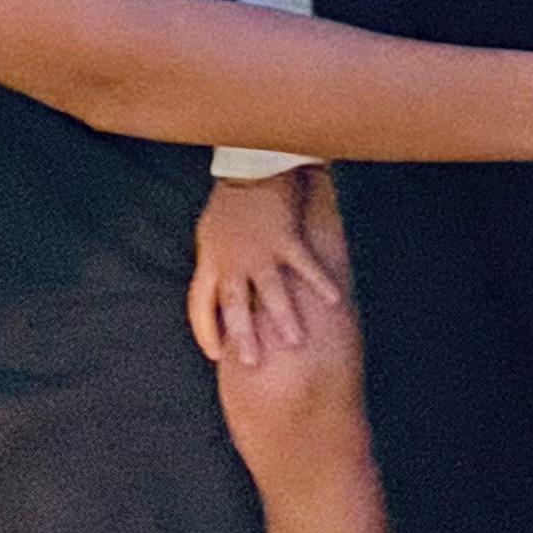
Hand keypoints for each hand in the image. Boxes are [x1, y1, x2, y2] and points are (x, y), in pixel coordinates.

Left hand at [189, 171, 345, 366]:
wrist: (249, 168)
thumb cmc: (228, 205)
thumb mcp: (208, 237)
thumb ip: (213, 268)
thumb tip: (218, 297)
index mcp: (210, 263)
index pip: (200, 306)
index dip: (205, 332)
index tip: (216, 354)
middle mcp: (233, 262)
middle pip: (235, 306)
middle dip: (244, 336)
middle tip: (253, 363)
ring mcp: (260, 252)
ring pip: (271, 292)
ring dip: (284, 318)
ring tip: (296, 341)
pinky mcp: (285, 238)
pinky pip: (304, 265)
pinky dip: (319, 282)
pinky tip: (332, 300)